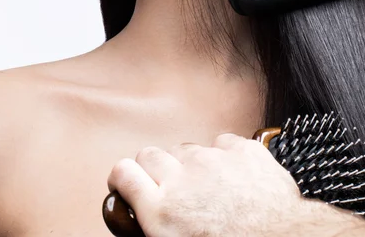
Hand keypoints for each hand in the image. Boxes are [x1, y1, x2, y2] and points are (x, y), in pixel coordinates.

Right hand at [106, 133, 361, 236]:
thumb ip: (155, 220)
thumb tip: (151, 214)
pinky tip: (232, 174)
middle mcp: (183, 176)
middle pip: (151, 154)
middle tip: (167, 186)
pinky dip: (224, 156)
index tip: (125, 180)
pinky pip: (222, 143)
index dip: (122, 176)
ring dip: (189, 163)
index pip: (124, 172)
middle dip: (154, 169)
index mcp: (162, 208)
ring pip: (187, 148)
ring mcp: (214, 158)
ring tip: (205, 187)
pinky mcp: (242, 149)